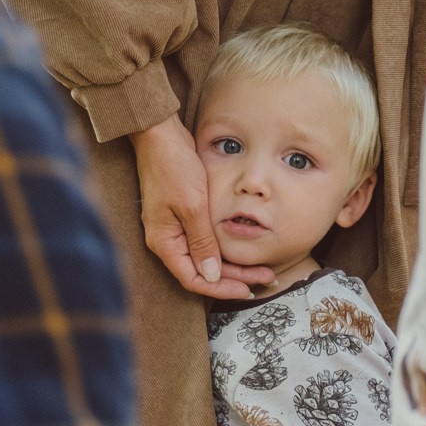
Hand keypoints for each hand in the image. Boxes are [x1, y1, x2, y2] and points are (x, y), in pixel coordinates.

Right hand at [130, 116, 271, 300]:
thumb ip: (203, 243)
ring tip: (261, 268)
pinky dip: (223, 248)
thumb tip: (212, 276)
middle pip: (202, 271)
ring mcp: (174, 228)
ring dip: (232, 265)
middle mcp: (167, 240)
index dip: (220, 289)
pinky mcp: (182, 215)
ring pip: (205, 258)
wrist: (160, 135)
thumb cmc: (173, 167)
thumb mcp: (193, 206)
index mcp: (164, 242)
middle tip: (266, 278)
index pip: (193, 279)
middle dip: (234, 278)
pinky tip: (242, 248)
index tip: (247, 290)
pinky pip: (204, 242)